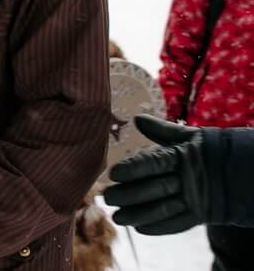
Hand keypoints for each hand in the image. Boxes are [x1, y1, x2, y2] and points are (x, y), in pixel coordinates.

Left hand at [102, 114, 208, 233]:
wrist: (240, 172)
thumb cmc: (207, 150)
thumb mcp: (188, 137)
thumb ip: (162, 130)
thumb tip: (137, 119)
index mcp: (182, 156)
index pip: (154, 162)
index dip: (133, 168)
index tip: (112, 173)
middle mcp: (188, 179)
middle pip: (155, 188)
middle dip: (129, 195)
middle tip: (106, 197)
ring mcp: (195, 198)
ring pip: (163, 209)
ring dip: (138, 215)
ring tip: (117, 217)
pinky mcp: (200, 214)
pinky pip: (178, 224)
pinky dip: (158, 227)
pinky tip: (139, 228)